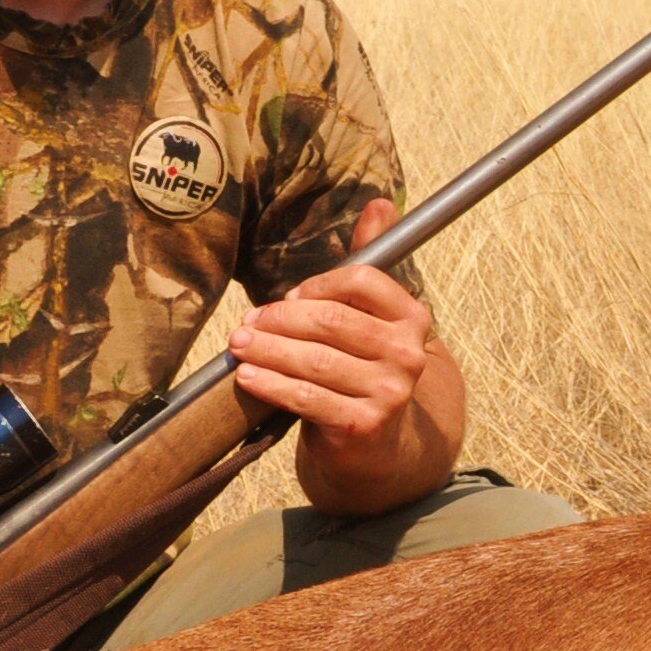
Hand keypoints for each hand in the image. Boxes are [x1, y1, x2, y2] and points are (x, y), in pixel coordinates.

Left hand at [234, 197, 459, 512]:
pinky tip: (247, 376)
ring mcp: (390, 392)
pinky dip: (270, 385)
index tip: (289, 296)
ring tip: (238, 346)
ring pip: (314, 360)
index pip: (361, 282)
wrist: (379, 447)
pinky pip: (306, 398)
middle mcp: (408, 354)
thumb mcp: (371, 318)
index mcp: (412, 318)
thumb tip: (381, 203)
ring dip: (266, 350)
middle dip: (279, 319)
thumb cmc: (364, 370)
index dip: (318, 285)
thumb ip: (370, 264)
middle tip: (246, 322)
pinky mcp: (364, 426)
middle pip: (331, 321)